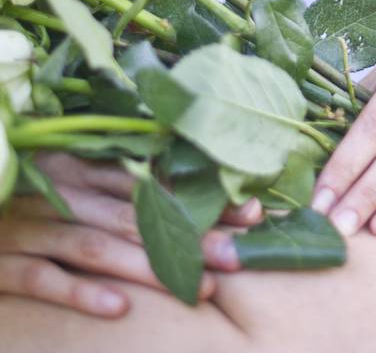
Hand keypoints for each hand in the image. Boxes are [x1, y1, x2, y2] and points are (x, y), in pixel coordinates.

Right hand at [0, 153, 261, 317]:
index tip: (250, 214)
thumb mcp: (67, 184)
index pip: (151, 183)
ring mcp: (28, 227)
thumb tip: (188, 196)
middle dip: (189, 236)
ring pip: (95, 246)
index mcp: (78, 168)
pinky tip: (120, 308)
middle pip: (133, 215)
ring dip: (149, 267)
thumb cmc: (21, 203)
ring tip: (198, 287)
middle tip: (236, 257)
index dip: (200, 200)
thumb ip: (118, 188)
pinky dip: (81, 291)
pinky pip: (42, 278)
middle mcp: (58, 193)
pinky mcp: (0, 263)